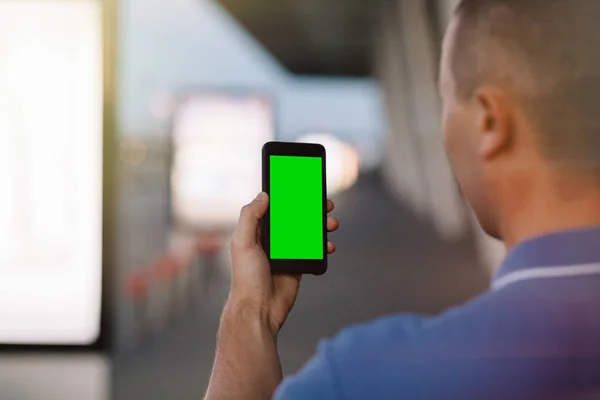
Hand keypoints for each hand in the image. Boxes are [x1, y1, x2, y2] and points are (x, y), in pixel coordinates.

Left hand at [227, 192, 338, 335]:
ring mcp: (286, 252)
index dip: (290, 196)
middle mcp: (272, 239)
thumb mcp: (242, 242)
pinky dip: (323, 245)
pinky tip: (329, 245)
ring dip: (321, 225)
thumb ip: (250, 216)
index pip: (276, 207)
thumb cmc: (246, 277)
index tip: (304, 187)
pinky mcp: (298, 265)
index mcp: (258, 230)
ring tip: (332, 223)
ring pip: (308, 232)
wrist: (259, 308)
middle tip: (326, 204)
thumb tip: (263, 195)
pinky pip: (314, 250)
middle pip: (295, 217)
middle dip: (311, 209)